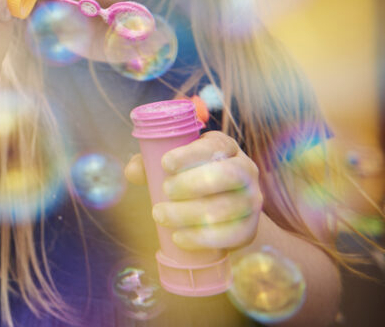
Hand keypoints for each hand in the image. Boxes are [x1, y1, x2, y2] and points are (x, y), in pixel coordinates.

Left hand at [125, 130, 262, 250]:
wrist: (217, 210)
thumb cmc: (186, 178)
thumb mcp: (169, 165)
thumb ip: (148, 164)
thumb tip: (132, 172)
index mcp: (225, 147)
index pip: (214, 146)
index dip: (190, 154)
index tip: (165, 164)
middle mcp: (245, 170)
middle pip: (227, 175)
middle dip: (193, 184)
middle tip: (164, 191)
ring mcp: (252, 200)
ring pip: (227, 207)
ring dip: (190, 214)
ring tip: (160, 215)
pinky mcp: (250, 228)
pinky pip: (233, 235)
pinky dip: (203, 238)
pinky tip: (179, 237)